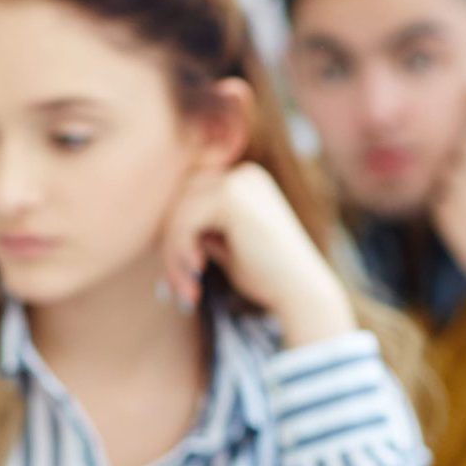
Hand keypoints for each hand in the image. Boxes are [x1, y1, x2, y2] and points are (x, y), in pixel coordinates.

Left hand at [161, 163, 353, 348]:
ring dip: (173, 253)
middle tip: (179, 286)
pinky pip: (184, 220)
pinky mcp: (232, 196)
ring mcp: (239, 181)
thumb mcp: (227, 246)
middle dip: (172, 244)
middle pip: (180, 200)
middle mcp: (244, 174)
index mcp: (246, 182)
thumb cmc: (267, 277)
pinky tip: (197, 271)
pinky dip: (179, 250)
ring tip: (186, 286)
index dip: (178, 235)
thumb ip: (202, 230)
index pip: (191, 198)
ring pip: (178, 212)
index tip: (182, 275)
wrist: (300, 292)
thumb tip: (165, 225)